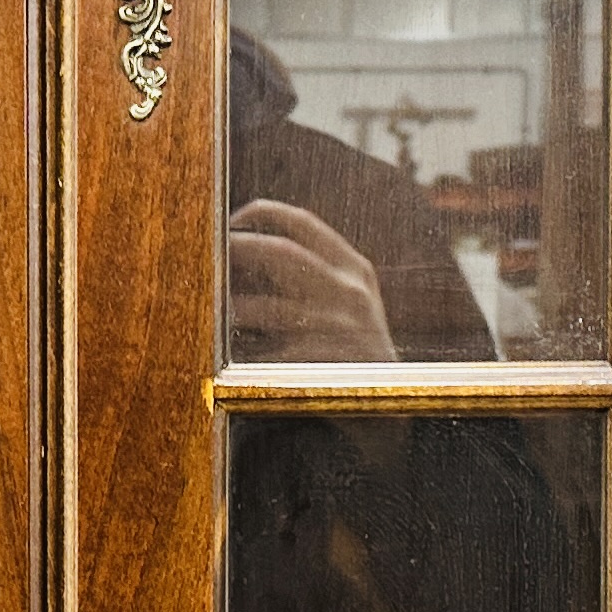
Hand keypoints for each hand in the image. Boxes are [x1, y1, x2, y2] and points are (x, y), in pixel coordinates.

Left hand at [228, 200, 397, 364]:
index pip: (304, 222)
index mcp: (355, 268)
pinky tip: (234, 353)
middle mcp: (349, 291)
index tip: (234, 218)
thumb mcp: (356, 298)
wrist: (398, 397)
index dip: (264, 213)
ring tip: (216, 310)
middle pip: (281, 253)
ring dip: (236, 308)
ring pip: (268, 308)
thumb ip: (321, 271)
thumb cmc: (361, 346)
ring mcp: (337, 326)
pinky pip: (273, 352)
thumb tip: (256, 248)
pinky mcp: (323, 361)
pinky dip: (251, 352)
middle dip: (240, 248)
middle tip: (213, 252)